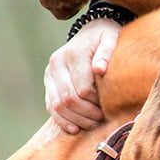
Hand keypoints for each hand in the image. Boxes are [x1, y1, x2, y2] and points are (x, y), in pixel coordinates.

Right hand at [44, 18, 121, 132]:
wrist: (90, 31)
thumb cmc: (104, 37)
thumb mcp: (111, 38)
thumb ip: (107, 52)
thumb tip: (100, 70)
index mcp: (71, 54)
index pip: (83, 88)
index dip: (96, 102)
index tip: (109, 106)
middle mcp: (56, 64)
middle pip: (68, 99)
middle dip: (86, 114)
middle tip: (102, 119)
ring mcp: (49, 74)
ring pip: (57, 105)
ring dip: (75, 119)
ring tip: (93, 124)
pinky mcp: (48, 82)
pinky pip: (51, 106)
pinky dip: (62, 120)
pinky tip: (75, 128)